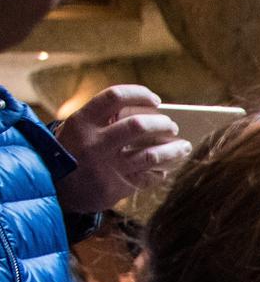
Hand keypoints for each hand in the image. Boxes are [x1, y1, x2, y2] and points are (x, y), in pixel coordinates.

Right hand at [53, 86, 191, 213]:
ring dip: (174, 150)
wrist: (54, 188)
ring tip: (184, 146)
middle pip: (138, 126)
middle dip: (162, 124)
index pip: (114, 96)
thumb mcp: (77, 129)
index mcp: (82, 121)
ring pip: (152, 155)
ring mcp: (107, 166)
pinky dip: (161, 172)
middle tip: (172, 126)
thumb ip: (105, 118)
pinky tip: (165, 168)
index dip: (139, 94)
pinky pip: (149, 177)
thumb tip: (149, 110)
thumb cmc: (73, 151)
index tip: (156, 100)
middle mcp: (95, 143)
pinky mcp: (117, 187)